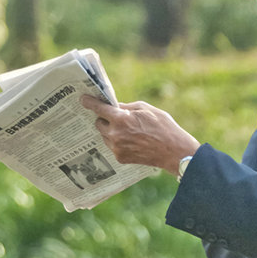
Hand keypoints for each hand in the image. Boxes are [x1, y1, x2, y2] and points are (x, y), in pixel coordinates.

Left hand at [82, 96, 199, 174]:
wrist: (174, 152)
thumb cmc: (163, 127)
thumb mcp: (146, 109)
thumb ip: (126, 107)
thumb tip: (114, 107)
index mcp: (121, 119)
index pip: (99, 109)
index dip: (90, 103)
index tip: (83, 99)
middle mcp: (115, 135)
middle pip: (99, 123)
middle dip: (105, 119)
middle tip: (116, 117)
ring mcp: (117, 148)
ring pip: (105, 136)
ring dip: (111, 131)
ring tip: (128, 130)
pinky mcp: (120, 158)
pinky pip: (112, 146)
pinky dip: (118, 142)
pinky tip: (131, 141)